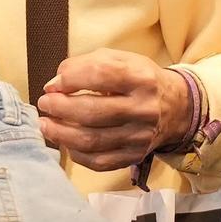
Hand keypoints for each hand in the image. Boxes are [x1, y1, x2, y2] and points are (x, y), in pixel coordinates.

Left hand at [35, 50, 192, 171]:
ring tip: (46, 123)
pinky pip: (98, 162)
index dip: (70, 79)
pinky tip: (66, 141)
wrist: (175, 107)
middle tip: (45, 103)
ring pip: (92, 141)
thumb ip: (84, 65)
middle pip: (92, 112)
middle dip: (59, 108)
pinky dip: (75, 153)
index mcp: (142, 78)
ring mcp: (140, 136)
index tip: (54, 84)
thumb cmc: (138, 80)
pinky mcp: (135, 156)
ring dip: (60, 133)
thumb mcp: (119, 59)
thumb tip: (54, 84)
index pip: (101, 75)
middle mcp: (144, 109)